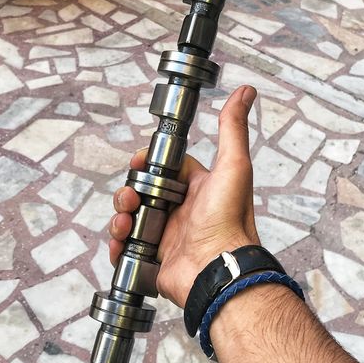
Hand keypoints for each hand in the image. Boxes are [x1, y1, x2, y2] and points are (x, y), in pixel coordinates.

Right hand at [108, 85, 259, 307]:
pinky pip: (126, 250)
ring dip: (119, 216)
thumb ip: (232, 128)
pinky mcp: (153, 261)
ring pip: (130, 219)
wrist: (217, 271)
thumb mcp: (233, 165)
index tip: (137, 161)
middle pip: (142, 193)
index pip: (165, 169)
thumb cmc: (229, 221)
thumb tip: (245, 91)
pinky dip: (118, 246)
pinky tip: (121, 243)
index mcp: (198, 191)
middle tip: (130, 197)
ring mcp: (166, 238)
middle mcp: (182, 213)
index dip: (148, 163)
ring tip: (124, 220)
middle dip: (128, 191)